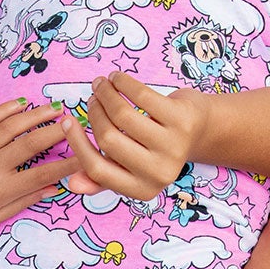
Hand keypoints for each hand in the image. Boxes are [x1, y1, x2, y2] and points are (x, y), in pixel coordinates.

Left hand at [0, 99, 72, 239]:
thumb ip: (20, 202)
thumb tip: (50, 190)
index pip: (42, 174)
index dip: (67, 165)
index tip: (87, 156)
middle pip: (30, 144)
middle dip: (57, 132)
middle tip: (77, 122)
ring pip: (10, 127)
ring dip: (35, 115)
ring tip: (55, 108)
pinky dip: (4, 110)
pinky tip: (20, 104)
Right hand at [61, 72, 209, 201]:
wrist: (202, 131)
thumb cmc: (157, 148)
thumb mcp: (132, 167)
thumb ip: (103, 176)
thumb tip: (72, 183)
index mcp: (142, 189)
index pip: (97, 169)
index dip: (77, 143)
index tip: (67, 121)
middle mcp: (159, 173)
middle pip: (108, 140)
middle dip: (94, 114)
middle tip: (92, 99)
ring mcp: (173, 147)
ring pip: (123, 116)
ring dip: (106, 94)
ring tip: (102, 85)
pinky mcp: (182, 120)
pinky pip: (141, 96)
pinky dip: (123, 83)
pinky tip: (117, 79)